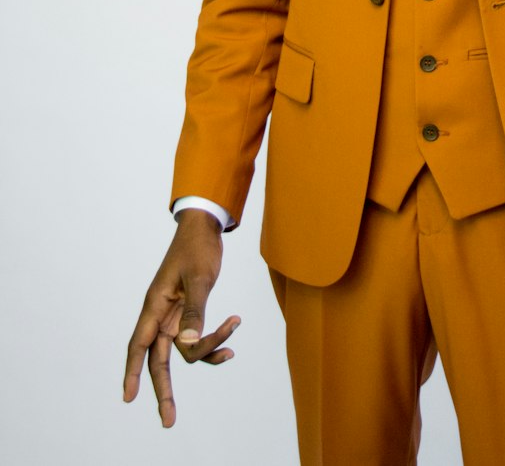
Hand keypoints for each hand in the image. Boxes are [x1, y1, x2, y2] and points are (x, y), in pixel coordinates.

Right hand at [123, 209, 240, 427]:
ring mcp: (173, 315)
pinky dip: (212, 341)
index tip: (128, 398)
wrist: (205, 227)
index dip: (132, 372)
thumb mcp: (199, 278)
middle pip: (158, 359)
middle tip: (169, 421)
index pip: (138, 345)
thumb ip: (194, 311)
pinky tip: (232, 333)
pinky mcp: (187, 312)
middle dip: (164, 390)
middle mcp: (160, 314)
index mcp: (155, 305)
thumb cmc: (197, 247)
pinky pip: (195, 338)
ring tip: (232, 340)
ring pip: (183, 350)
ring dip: (207, 350)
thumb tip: (187, 344)